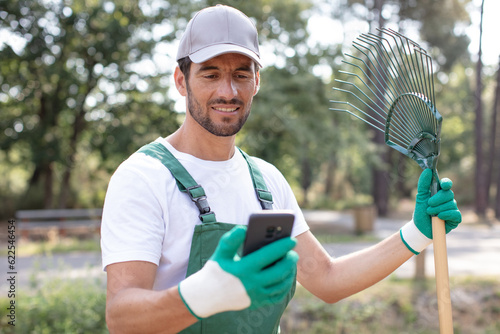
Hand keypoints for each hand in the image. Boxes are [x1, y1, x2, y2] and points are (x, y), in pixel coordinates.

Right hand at [179, 225, 297, 318]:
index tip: (292, 239)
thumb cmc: (215, 270)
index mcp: (242, 269)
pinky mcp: (257, 303)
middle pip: (278, 272)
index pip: (267, 256)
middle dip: (289, 261)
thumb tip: (244, 228)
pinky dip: (284, 285)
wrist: (206, 296)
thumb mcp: (220, 253)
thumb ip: (231, 240)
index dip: (281, 247)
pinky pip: (276, 295)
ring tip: (291, 262)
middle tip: (294, 252)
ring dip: (289, 272)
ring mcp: (255, 296)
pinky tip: (286, 276)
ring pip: (280, 284)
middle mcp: (250, 284)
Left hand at [400, 169, 461, 253]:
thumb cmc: (421, 212)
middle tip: (429, 204)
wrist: (420, 228)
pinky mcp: (455, 219)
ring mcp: (452, 209)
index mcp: (440, 192)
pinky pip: (455, 214)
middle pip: (448, 194)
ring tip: (430, 213)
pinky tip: (439, 217)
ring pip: (451, 204)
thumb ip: (423, 184)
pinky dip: (446, 215)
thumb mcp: (420, 197)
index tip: (443, 185)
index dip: (446, 183)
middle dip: (437, 199)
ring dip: (438, 209)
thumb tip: (427, 171)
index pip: (447, 184)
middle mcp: (448, 199)